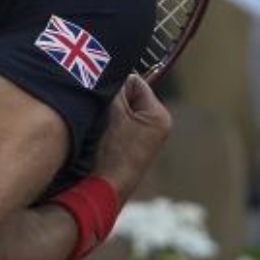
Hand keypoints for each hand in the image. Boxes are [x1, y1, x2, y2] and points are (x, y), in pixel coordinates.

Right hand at [92, 75, 170, 198]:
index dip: (114, 86)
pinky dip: (108, 126)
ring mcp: (146, 138)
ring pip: (121, 110)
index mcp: (158, 116)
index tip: (102, 97)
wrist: (104, 188)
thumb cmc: (110, 151)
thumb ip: (112, 87)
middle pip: (129, 96)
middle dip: (113, 100)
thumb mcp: (111, 111)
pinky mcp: (133, 147)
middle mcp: (158, 126)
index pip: (134, 82)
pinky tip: (100, 137)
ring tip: (100, 128)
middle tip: (101, 113)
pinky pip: (119, 124)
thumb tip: (107, 70)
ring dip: (109, 113)